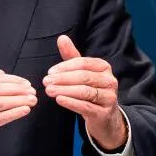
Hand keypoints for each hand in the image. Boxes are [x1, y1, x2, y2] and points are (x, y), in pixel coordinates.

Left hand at [43, 35, 126, 150]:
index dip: (65, 67)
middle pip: (83, 77)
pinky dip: (71, 102)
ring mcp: (109, 97)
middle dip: (62, 78)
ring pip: (84, 91)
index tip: (50, 72)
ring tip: (49, 90)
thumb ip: (72, 56)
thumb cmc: (91, 91)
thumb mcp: (82, 72)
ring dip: (64, 90)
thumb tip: (61, 38)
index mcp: (104, 67)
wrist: (105, 118)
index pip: (83, 63)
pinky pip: (86, 106)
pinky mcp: (104, 113)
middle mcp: (110, 81)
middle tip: (46, 81)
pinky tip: (59, 100)